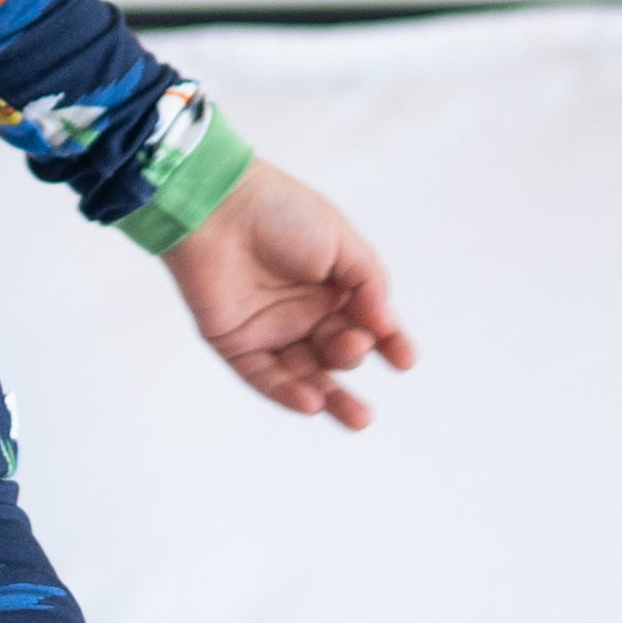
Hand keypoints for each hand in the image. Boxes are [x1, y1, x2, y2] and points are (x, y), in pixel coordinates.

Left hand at [163, 156, 414, 429]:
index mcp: (333, 286)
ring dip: (331, 398)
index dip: (389, 342)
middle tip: (356, 349)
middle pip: (337, 353)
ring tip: (358, 418)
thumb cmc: (279, 212)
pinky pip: (265, 376)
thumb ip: (369, 284)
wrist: (216, 204)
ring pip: (305, 375)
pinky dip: (288, 393)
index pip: (368, 323)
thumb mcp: (341, 241)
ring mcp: (270, 330)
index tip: (405, 361)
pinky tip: (313, 403)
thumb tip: (385, 327)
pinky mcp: (235, 343)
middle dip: (352, 358)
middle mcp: (303, 312)